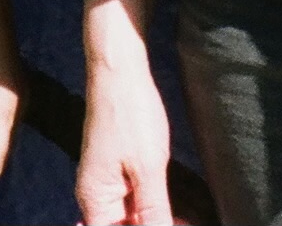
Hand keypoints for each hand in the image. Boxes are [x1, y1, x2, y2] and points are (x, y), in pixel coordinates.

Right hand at [74, 0, 175, 224]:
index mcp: (95, 202)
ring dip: (156, 221)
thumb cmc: (130, 115)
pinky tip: (177, 210)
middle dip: (154, 225)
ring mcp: (106, 184)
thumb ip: (153, 213)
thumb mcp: (148, 170)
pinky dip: (154, 208)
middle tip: (185, 221)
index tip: (173, 224)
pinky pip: (134, 202)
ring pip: (131, 218)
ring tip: (186, 219)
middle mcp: (96, 197)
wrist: (120, 70)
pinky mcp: (118, 171)